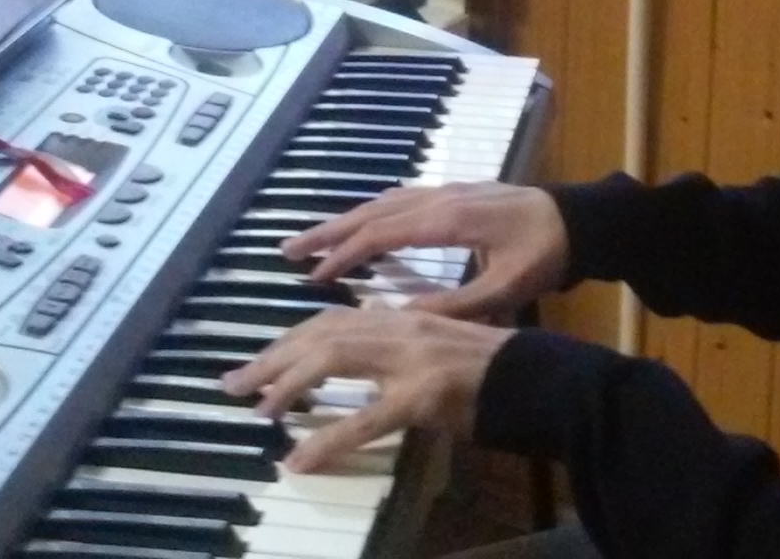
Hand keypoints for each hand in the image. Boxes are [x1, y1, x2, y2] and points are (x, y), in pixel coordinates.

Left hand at [222, 306, 514, 472]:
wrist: (546, 380)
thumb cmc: (500, 372)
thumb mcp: (442, 349)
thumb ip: (401, 350)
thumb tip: (362, 363)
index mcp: (405, 319)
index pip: (334, 320)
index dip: (291, 339)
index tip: (259, 360)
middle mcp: (402, 329)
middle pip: (321, 333)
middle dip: (272, 358)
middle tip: (233, 383)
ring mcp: (412, 361)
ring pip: (333, 360)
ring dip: (287, 385)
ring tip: (256, 410)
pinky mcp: (424, 397)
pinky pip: (365, 420)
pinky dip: (328, 440)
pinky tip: (300, 460)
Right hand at [284, 182, 567, 320]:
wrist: (580, 219)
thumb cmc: (545, 254)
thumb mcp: (505, 288)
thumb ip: (456, 304)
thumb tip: (402, 318)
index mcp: (447, 220)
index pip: (381, 235)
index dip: (345, 255)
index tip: (314, 277)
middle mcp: (439, 198)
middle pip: (371, 212)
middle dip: (328, 232)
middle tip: (287, 251)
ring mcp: (445, 190)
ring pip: (382, 202)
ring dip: (345, 219)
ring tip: (312, 239)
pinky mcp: (454, 192)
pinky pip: (400, 198)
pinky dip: (371, 212)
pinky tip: (361, 224)